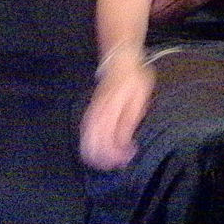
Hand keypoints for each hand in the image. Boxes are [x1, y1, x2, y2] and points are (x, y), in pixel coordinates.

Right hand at [78, 56, 155, 170]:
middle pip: (91, 149)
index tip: (129, 156)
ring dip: (98, 156)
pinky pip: (85, 136)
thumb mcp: (139, 100)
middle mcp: (95, 117)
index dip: (117, 156)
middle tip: (120, 161)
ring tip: (112, 158)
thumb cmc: (134, 81)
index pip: (106, 144)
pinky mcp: (89, 115)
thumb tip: (125, 145)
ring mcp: (90, 116)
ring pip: (86, 144)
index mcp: (109, 114)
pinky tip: (103, 148)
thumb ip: (129, 123)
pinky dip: (92, 147)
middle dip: (105, 160)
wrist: (119, 62)